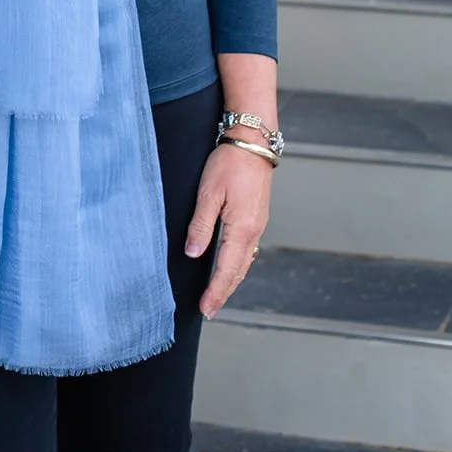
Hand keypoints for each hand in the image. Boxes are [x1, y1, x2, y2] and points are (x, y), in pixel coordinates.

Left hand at [184, 143, 271, 318]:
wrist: (253, 142)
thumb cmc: (230, 162)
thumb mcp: (209, 193)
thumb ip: (201, 225)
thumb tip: (192, 253)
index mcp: (242, 228)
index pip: (226, 269)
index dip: (215, 291)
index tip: (206, 309)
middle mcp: (254, 231)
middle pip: (239, 271)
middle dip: (224, 292)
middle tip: (210, 310)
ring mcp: (258, 224)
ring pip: (245, 262)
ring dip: (231, 280)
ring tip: (218, 293)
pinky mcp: (257, 216)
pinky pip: (248, 249)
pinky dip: (238, 264)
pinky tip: (230, 265)